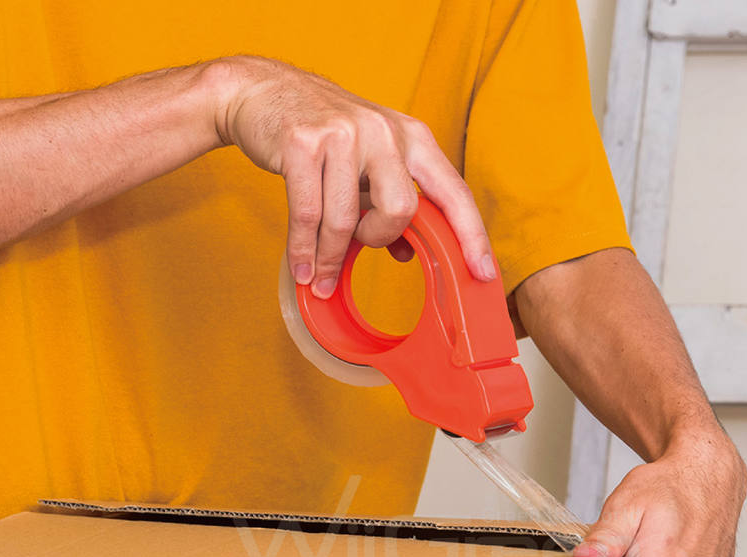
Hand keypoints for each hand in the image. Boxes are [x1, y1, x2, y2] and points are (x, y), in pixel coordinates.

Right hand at [210, 56, 494, 297]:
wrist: (262, 91)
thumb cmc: (322, 134)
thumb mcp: (368, 164)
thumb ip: (390, 203)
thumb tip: (406, 253)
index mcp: (411, 137)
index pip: (454, 192)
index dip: (472, 235)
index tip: (484, 272)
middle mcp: (384, 131)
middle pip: (402, 210)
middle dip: (378, 238)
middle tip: (359, 241)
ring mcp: (343, 134)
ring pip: (348, 219)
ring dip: (331, 255)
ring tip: (318, 274)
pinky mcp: (303, 142)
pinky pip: (309, 215)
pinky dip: (305, 250)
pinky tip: (303, 268)